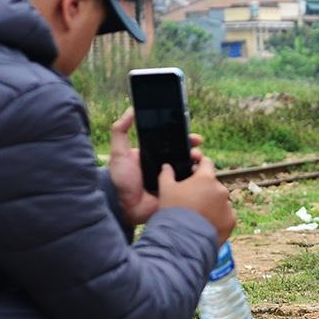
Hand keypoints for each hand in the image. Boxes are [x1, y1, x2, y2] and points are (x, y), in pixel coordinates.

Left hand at [109, 110, 222, 232]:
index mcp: (154, 155)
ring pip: (190, 169)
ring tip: (198, 160)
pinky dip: (197, 180)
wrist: (125, 207)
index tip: (193, 135)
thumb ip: (120, 131)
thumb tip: (131, 111)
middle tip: (197, 148)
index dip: (184, 138)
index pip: (172, 143)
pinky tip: (199, 176)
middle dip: (194, 150)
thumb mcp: (118, 153)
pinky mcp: (177, 193)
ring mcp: (172, 180)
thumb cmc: (121, 181)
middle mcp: (165, 166)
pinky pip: (191, 185)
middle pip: (185, 154)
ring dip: (197, 163)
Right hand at [158, 152, 235, 242]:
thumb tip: (167, 167)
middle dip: (203, 188)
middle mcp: (220, 189)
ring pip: (219, 200)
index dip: (199, 163)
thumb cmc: (173, 212)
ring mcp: (228, 205)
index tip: (194, 168)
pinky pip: (225, 215)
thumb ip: (166, 174)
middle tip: (191, 197)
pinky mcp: (231, 221)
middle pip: (212, 184)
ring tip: (197, 213)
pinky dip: (218, 217)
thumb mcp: (165, 190)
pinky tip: (205, 222)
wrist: (182, 240)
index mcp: (206, 178)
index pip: (206, 163)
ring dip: (211, 203)